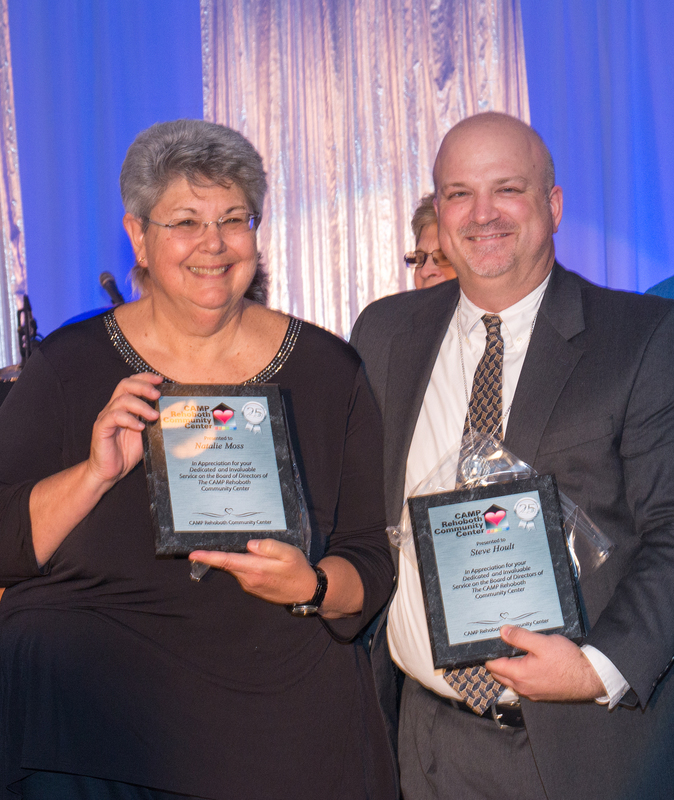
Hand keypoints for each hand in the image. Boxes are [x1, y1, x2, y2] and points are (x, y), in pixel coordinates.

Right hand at [86, 372, 161, 488]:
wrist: (109, 472)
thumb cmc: (127, 453)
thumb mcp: (146, 434)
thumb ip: (155, 423)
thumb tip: (176, 414)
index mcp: (124, 407)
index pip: (132, 383)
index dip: (145, 378)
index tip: (160, 380)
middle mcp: (113, 408)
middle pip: (125, 385)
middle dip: (143, 386)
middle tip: (157, 394)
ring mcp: (106, 417)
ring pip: (121, 400)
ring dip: (141, 405)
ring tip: (154, 416)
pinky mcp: (101, 428)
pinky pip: (113, 417)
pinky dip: (129, 419)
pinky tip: (140, 427)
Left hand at [189, 539, 316, 604]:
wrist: (306, 591)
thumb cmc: (298, 570)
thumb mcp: (289, 553)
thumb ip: (268, 546)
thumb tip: (250, 545)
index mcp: (255, 569)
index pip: (226, 561)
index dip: (209, 557)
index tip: (194, 554)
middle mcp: (248, 579)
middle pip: (229, 563)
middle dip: (222, 553)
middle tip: (221, 539)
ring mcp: (250, 585)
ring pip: (237, 567)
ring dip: (239, 558)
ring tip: (258, 552)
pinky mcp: (253, 588)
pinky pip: (243, 573)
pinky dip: (245, 565)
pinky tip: (260, 562)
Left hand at [484, 625, 604, 701]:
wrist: (589, 678)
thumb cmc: (568, 661)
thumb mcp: (542, 643)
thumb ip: (520, 637)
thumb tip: (503, 632)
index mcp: (520, 675)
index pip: (493, 665)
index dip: (489, 653)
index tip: (488, 643)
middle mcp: (523, 687)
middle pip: (500, 674)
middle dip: (496, 661)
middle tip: (498, 645)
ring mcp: (532, 692)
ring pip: (511, 680)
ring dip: (508, 668)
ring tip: (513, 651)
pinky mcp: (541, 693)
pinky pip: (523, 684)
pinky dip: (520, 674)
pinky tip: (528, 662)